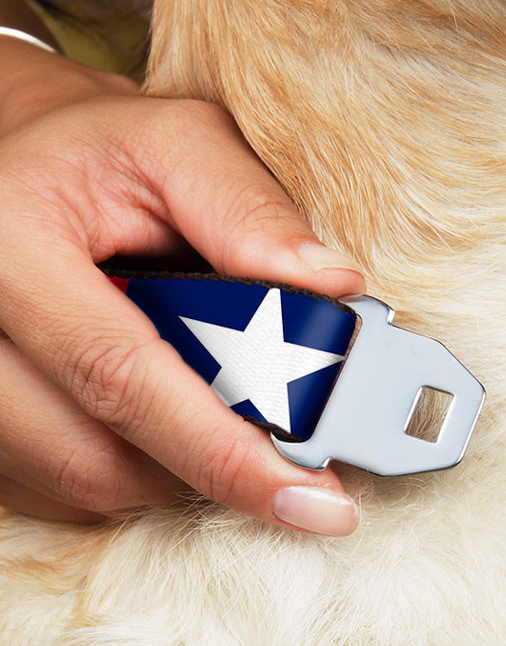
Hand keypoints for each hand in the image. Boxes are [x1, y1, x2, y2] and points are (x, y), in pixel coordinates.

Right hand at [0, 39, 363, 531]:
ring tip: (221, 412)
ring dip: (177, 468)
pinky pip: (65, 490)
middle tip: (293, 463)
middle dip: (213, 467)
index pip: (122, 377)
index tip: (315, 499)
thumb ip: (250, 210)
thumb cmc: (102, 156)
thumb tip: (333, 286)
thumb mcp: (177, 146)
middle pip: (98, 457)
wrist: (19, 167)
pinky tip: (167, 419)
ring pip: (86, 483)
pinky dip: (138, 470)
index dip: (225, 452)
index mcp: (8, 246)